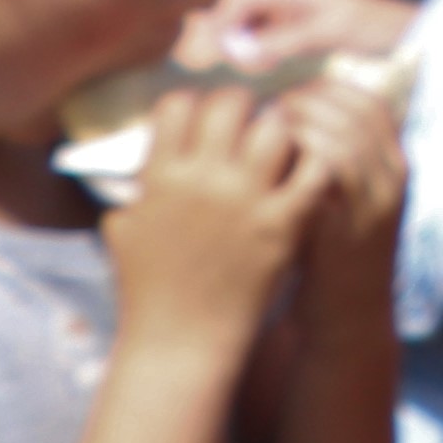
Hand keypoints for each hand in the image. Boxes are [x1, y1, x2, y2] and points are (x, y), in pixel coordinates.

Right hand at [99, 79, 317, 362]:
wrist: (181, 341)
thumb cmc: (149, 290)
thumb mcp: (126, 234)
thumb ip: (136, 192)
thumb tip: (144, 164)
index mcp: (159, 178)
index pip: (178, 105)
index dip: (197, 102)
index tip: (210, 114)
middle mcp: (200, 181)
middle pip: (231, 104)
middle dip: (246, 104)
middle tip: (254, 118)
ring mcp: (244, 200)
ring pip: (276, 129)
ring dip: (284, 129)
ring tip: (285, 141)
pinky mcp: (282, 223)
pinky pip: (312, 170)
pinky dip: (315, 162)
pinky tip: (311, 167)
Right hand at [199, 0, 419, 75]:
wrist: (416, 34)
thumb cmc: (379, 25)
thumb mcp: (330, 31)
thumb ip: (284, 38)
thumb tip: (236, 51)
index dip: (223, 20)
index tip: (225, 52)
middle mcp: (290, 3)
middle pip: (238, 13)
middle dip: (229, 37)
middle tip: (243, 65)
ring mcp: (296, 21)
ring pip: (250, 31)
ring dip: (243, 50)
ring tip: (258, 70)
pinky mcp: (303, 40)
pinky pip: (268, 46)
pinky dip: (260, 58)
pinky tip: (271, 72)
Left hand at [270, 66, 411, 269]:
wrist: (349, 318)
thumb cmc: (332, 253)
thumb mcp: (344, 200)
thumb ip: (329, 162)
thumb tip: (288, 117)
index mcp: (396, 166)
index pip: (371, 102)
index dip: (328, 89)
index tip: (289, 92)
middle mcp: (393, 180)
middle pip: (357, 113)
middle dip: (310, 100)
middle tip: (269, 105)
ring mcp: (375, 204)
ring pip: (345, 138)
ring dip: (301, 125)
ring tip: (263, 129)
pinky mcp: (350, 227)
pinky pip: (329, 175)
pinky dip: (300, 158)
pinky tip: (267, 161)